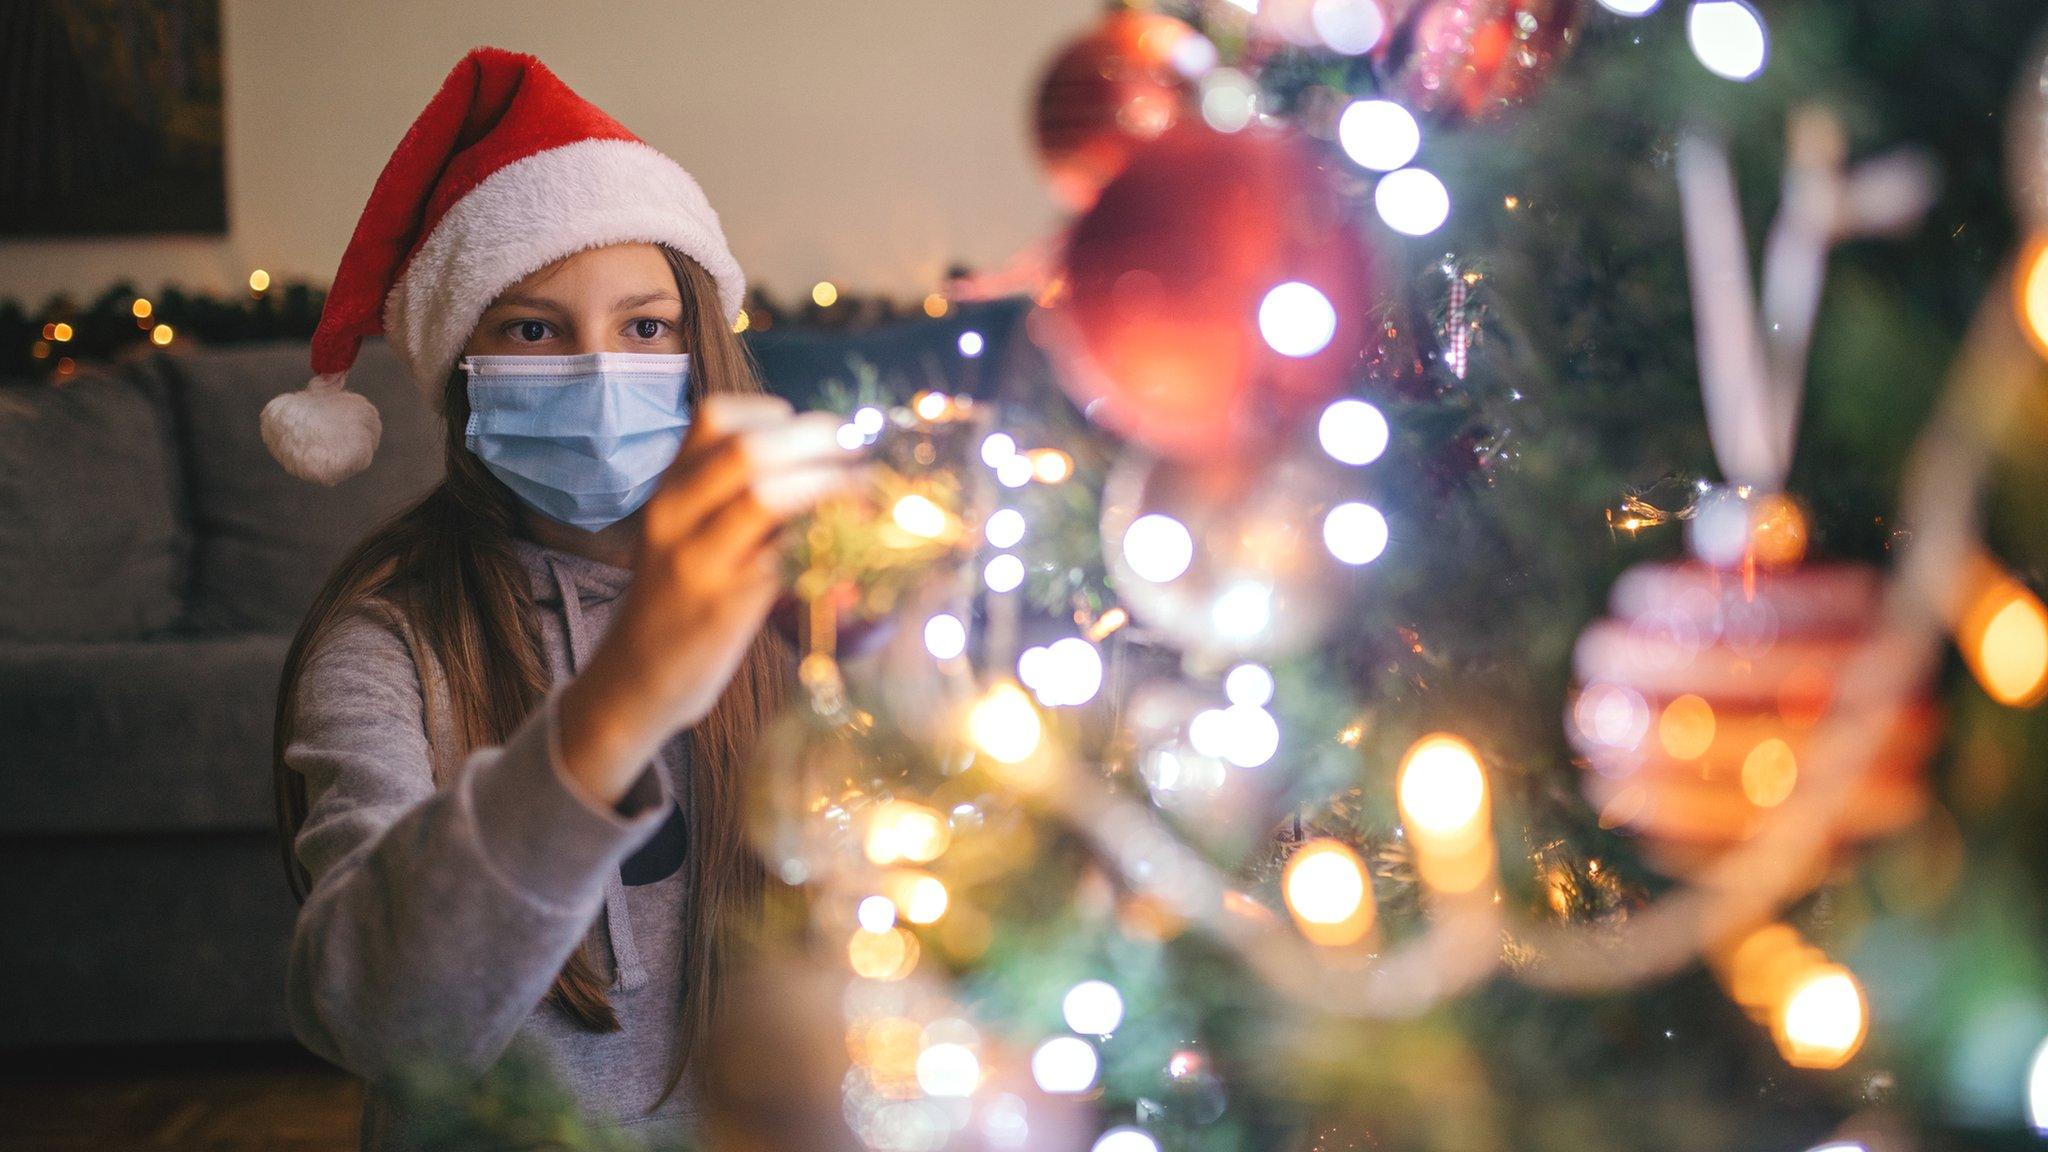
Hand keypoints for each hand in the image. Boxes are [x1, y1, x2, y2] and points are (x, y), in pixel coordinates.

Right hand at [556, 395, 852, 806]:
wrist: (635, 681)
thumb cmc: (678, 601)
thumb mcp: (689, 534)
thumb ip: (735, 496)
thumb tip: (824, 462)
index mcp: (668, 488)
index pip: (715, 416)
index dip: (777, 413)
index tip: (820, 431)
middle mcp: (674, 515)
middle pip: (748, 448)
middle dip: (818, 440)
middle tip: (860, 450)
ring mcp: (697, 560)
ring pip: (766, 496)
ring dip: (829, 485)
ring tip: (865, 491)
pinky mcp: (724, 606)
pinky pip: (784, 557)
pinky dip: (827, 542)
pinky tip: (852, 545)